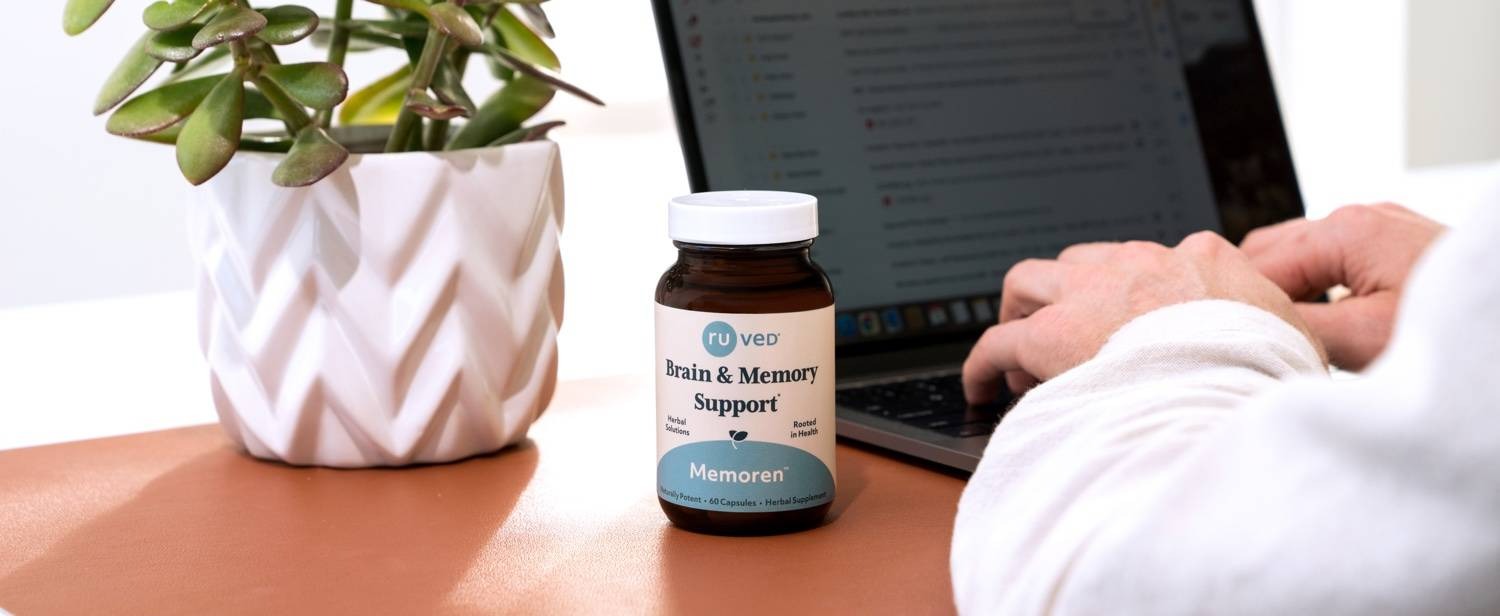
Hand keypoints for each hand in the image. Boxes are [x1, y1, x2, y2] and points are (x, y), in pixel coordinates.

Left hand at [962, 232, 1318, 402]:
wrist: (1245, 386)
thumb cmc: (1276, 372)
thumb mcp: (1288, 333)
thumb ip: (1268, 326)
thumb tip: (1284, 348)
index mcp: (1200, 258)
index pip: (1148, 264)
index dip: (1125, 297)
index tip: (1122, 323)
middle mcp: (1140, 263)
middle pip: (1081, 262)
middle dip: (1063, 293)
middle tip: (1055, 329)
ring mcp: (1092, 293)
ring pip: (1030, 282)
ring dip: (1022, 313)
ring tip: (1017, 352)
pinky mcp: (1052, 334)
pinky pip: (998, 341)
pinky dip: (984, 362)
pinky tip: (981, 385)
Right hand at [1241, 203, 1444, 369]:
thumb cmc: (1456, 331)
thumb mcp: (1361, 338)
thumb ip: (1295, 325)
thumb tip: (1249, 325)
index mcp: (1345, 230)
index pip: (1258, 265)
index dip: (1241, 305)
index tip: (1234, 342)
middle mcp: (1360, 217)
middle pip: (1271, 250)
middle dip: (1257, 294)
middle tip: (1252, 340)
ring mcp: (1380, 226)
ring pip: (1300, 253)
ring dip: (1287, 291)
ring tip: (1287, 333)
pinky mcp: (1394, 244)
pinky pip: (1334, 258)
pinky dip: (1317, 286)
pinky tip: (1322, 319)